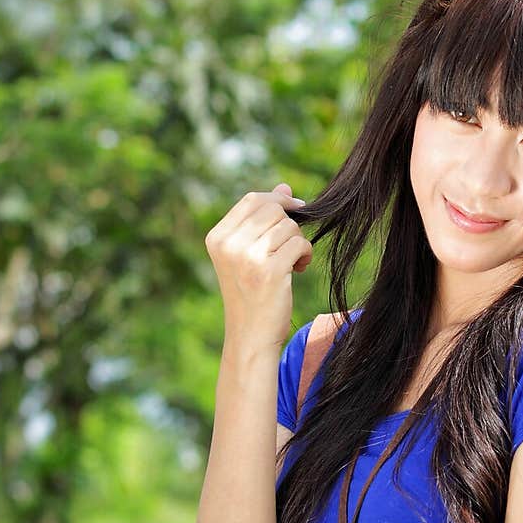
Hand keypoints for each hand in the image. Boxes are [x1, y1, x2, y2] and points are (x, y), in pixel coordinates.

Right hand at [204, 183, 311, 348]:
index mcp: (217, 238)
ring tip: (291, 263)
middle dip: (289, 224)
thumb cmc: (251, 293)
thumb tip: (284, 187)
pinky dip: (305, 254)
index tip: (295, 210)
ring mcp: (248, 258)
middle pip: (273, 209)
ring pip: (289, 226)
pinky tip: (297, 270)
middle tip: (289, 247)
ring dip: (298, 242)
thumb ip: (262, 221)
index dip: (277, 200)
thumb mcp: (248, 254)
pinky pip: (300, 243)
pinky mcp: (270, 271)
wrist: (250, 336)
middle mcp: (229, 245)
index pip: (252, 200)